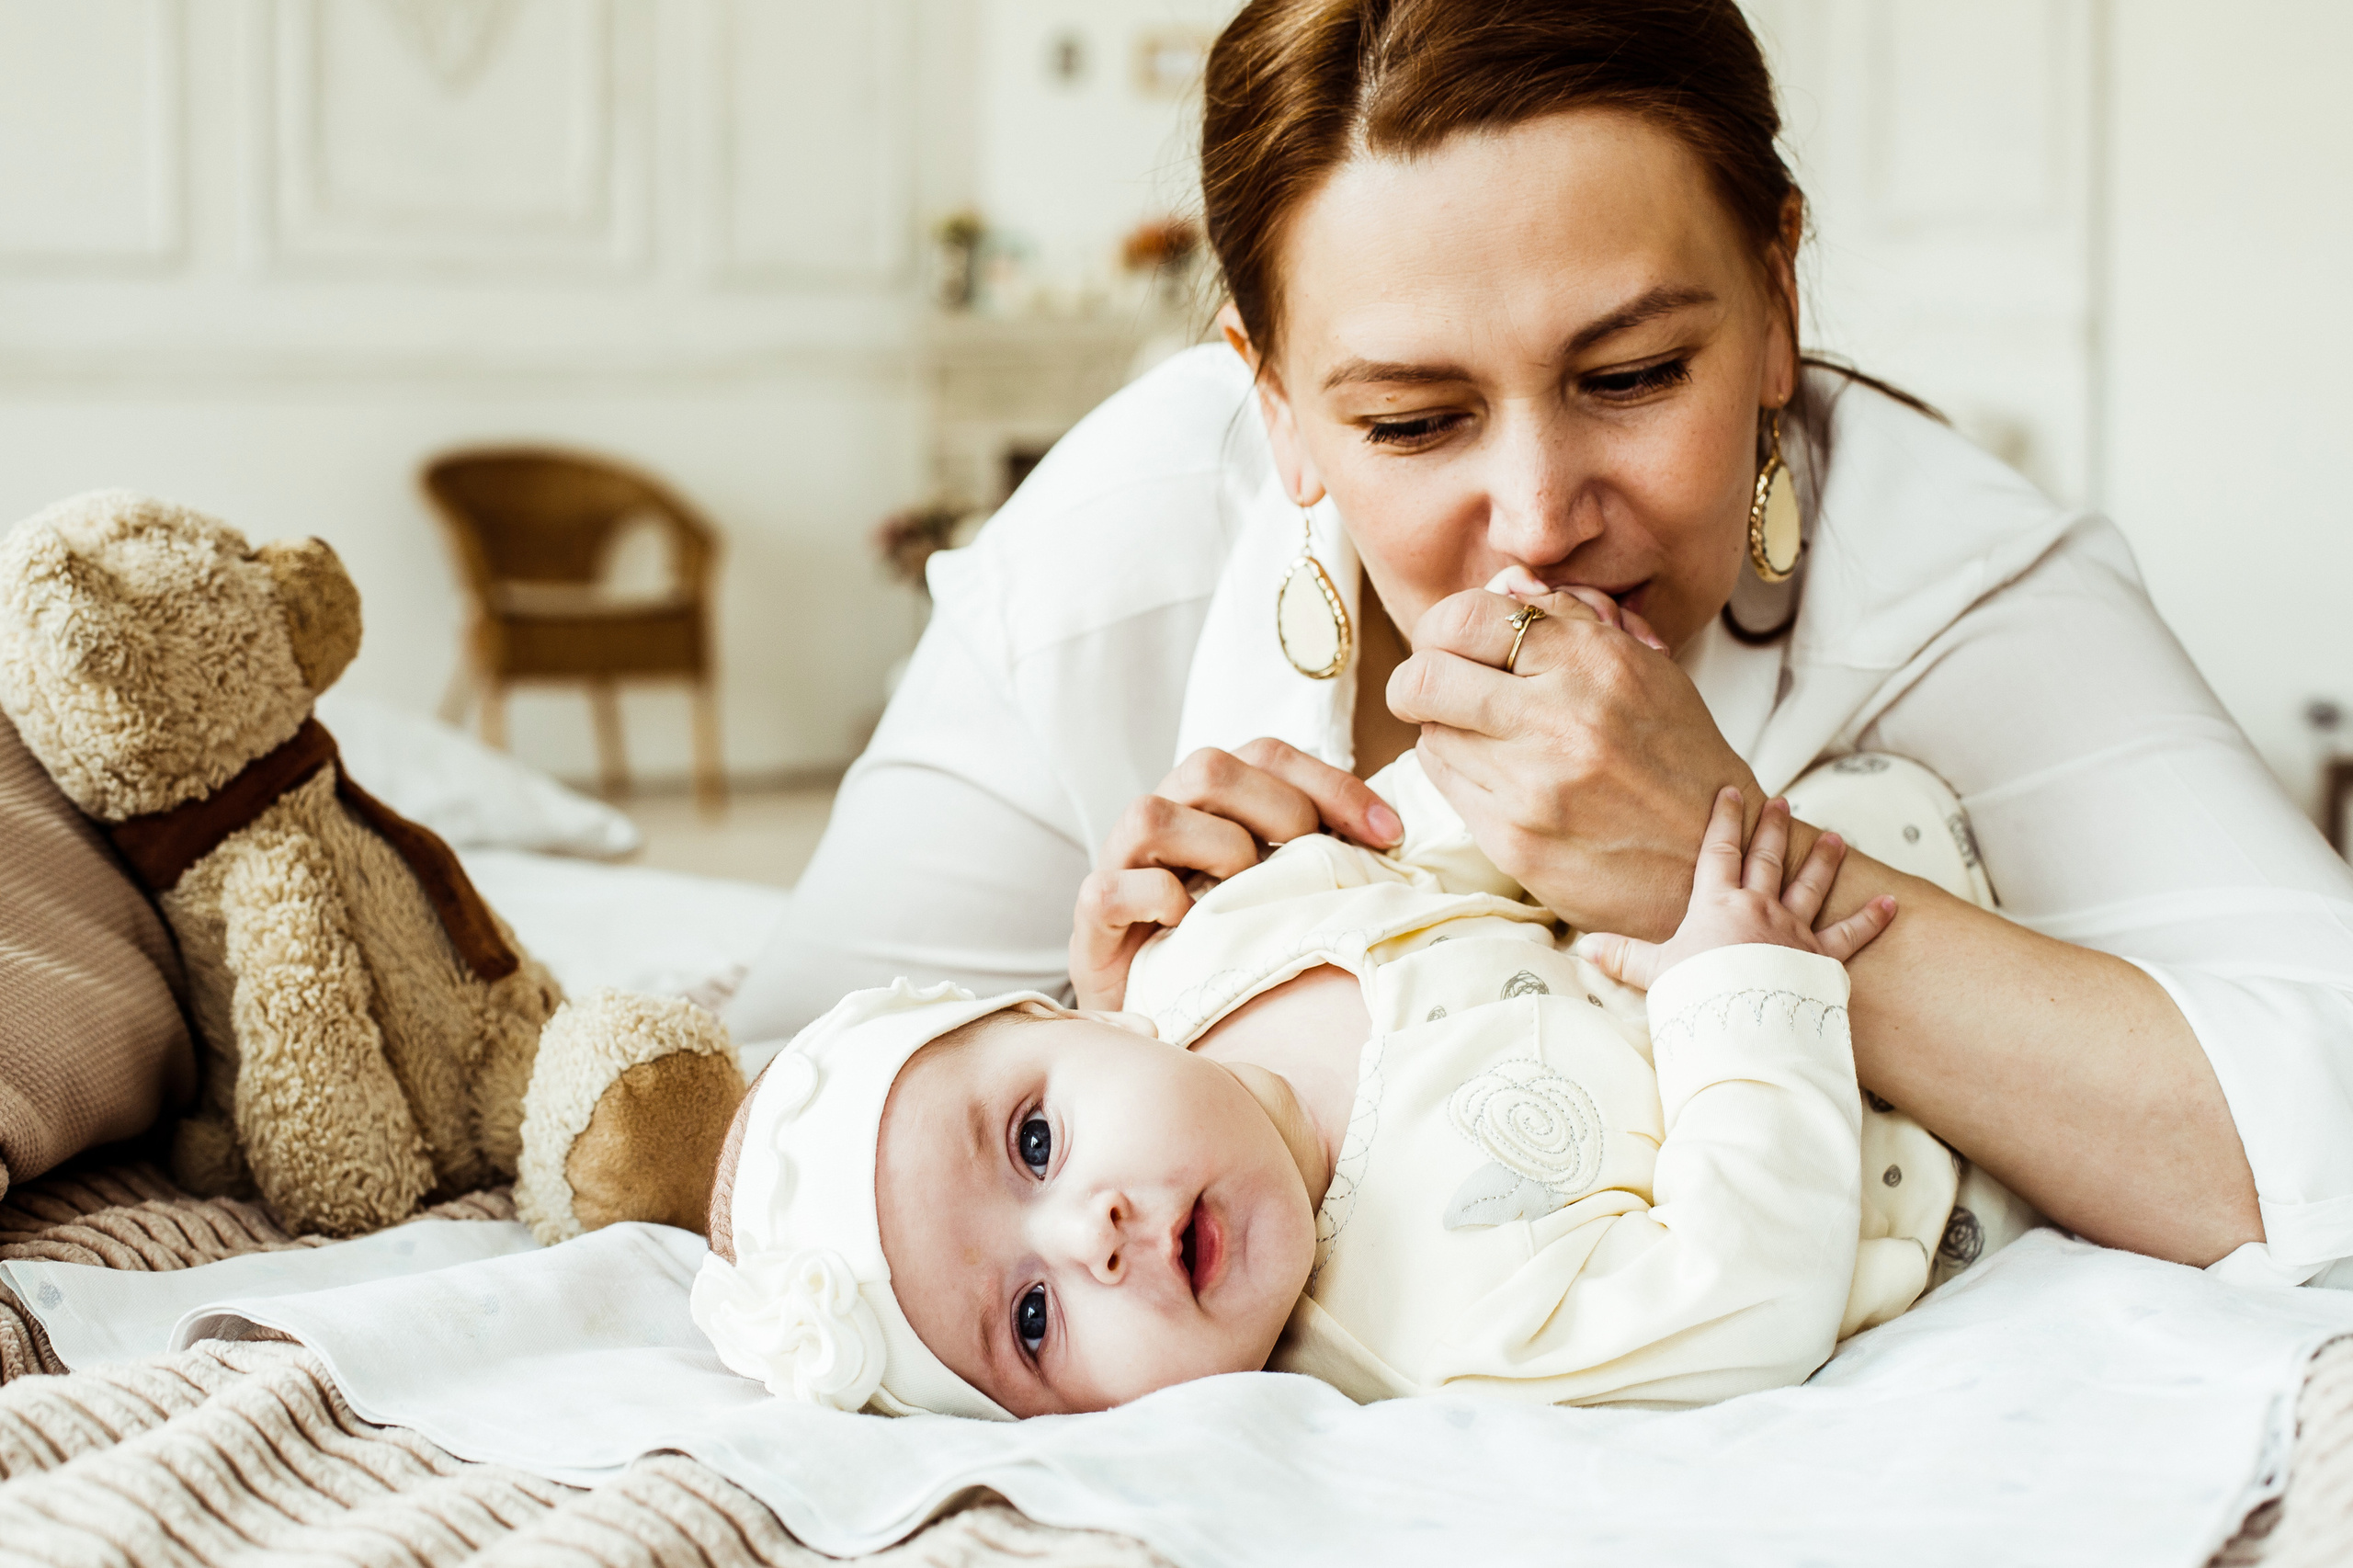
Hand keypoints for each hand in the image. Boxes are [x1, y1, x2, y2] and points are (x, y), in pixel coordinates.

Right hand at [1072, 738, 1402, 1010]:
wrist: (1154, 1014)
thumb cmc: (1228, 946)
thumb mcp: (1280, 890)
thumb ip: (1317, 855)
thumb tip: (1393, 839)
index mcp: (1211, 800)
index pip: (1268, 754)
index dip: (1331, 783)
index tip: (1389, 833)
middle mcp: (1163, 816)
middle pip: (1210, 767)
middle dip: (1279, 811)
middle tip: (1315, 864)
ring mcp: (1121, 862)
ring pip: (1153, 814)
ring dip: (1217, 850)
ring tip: (1245, 893)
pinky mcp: (1093, 915)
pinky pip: (1114, 887)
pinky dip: (1160, 901)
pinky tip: (1191, 925)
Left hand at [1391, 580, 1763, 941]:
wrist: (1708, 858)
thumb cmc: (1675, 754)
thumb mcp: (1643, 667)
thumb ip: (1569, 619)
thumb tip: (1502, 584)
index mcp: (1593, 663)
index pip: (1464, 619)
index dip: (1438, 627)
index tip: (1445, 642)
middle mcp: (1559, 721)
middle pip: (1423, 679)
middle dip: (1414, 679)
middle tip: (1432, 686)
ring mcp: (1531, 787)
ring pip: (1429, 733)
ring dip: (1444, 726)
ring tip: (1487, 733)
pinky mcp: (1513, 840)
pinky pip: (1444, 783)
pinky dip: (1457, 768)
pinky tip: (1495, 770)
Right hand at [1576, 789, 1895, 990]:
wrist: (1742, 1024)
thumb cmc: (1696, 997)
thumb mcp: (1655, 974)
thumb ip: (1623, 958)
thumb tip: (1582, 947)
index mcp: (1716, 905)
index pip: (1719, 850)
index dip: (1725, 818)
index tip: (1732, 791)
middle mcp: (1758, 908)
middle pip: (1767, 858)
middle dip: (1773, 827)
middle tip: (1783, 800)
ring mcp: (1793, 932)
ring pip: (1811, 885)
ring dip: (1823, 860)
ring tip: (1835, 837)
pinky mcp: (1821, 960)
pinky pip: (1849, 936)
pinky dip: (1870, 920)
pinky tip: (1890, 903)